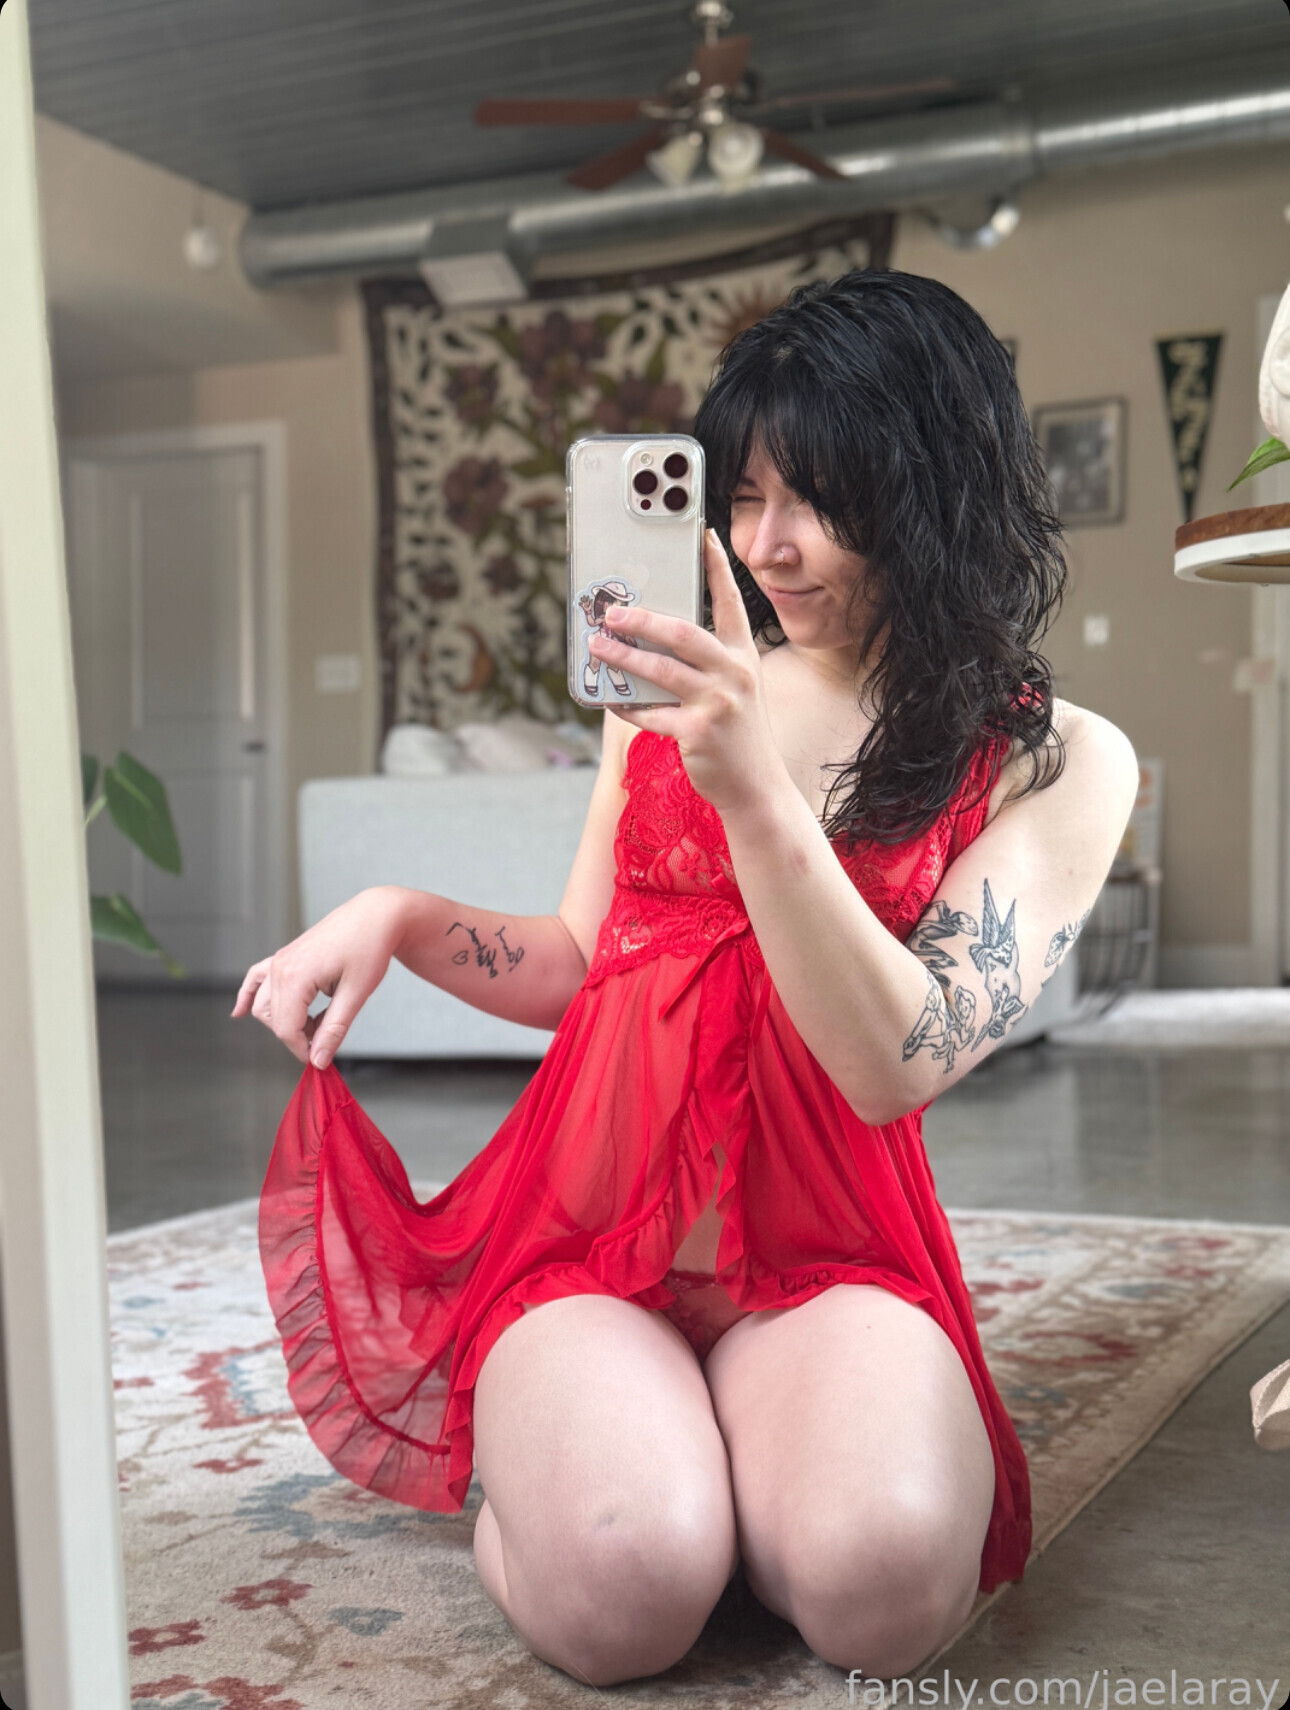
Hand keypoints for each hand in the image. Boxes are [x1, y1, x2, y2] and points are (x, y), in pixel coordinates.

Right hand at [231, 886, 407, 1068]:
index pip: (286, 1028)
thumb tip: (319, 1060)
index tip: (322, 1059)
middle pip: (274, 1019)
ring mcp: (279, 960)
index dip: (303, 1049)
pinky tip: (239, 1012)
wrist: (375, 916)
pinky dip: (248, 996)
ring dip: (285, 1020)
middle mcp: (280, 967)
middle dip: (298, 1036)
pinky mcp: (284, 956)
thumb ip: (334, 1029)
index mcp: (295, 976)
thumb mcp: (356, 994)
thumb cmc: (369, 948)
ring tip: (319, 1022)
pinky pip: (256, 978)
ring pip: (264, 1004)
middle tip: (329, 1036)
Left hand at [590, 530, 785, 815]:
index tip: (704, 536)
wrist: (757, 788)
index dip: (718, 568)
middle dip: (642, 619)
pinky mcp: (698, 731)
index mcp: (744, 657)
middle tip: (611, 612)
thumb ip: (706, 666)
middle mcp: (735, 674)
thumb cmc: (738, 736)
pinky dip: (627, 706)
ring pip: (660, 669)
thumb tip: (651, 644)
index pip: (732, 603)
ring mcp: (718, 702)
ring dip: (623, 657)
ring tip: (597, 647)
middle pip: (682, 632)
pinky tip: (610, 699)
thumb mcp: (735, 692)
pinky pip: (650, 712)